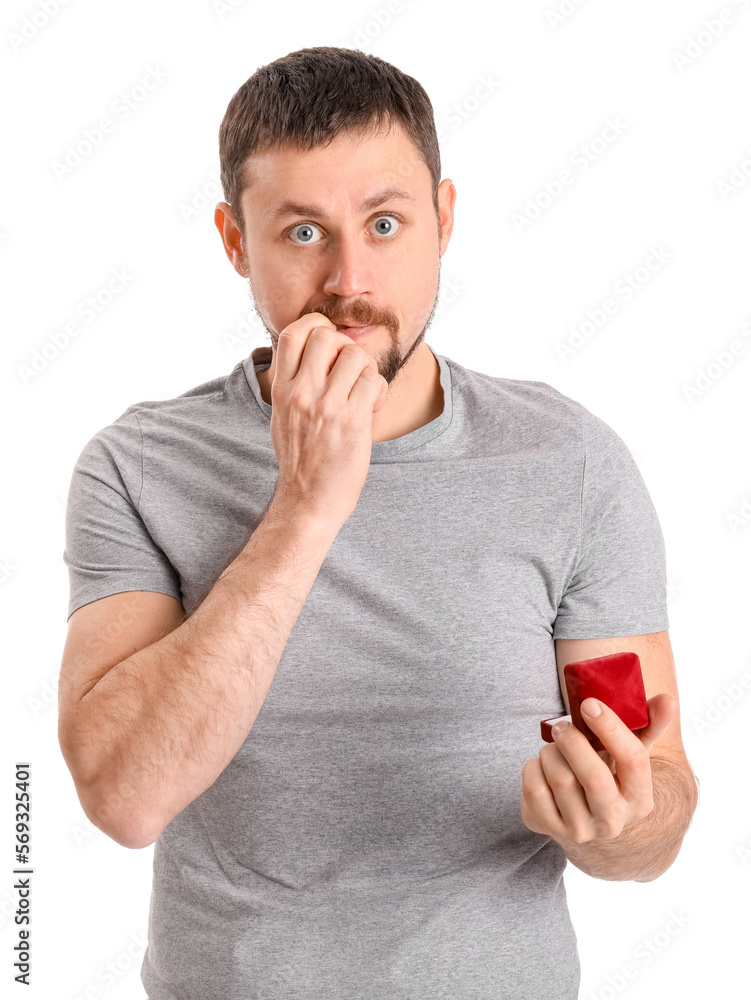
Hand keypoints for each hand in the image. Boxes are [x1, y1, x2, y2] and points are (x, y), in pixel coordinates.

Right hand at [269, 312, 388, 523]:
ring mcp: (327, 406)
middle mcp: (301, 393)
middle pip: (327, 335)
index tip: (329, 344)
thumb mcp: (282, 415)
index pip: (294, 332)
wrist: (309, 500)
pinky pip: (374, 381)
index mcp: (282, 389)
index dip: (316, 326)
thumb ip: (293, 382)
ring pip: (356, 355)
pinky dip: (379, 390)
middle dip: (345, 346)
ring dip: (366, 369)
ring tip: (363, 390)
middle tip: (350, 370)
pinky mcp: (352, 421)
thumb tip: (311, 349)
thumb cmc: (300, 459)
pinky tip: (371, 406)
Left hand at [521, 693, 676, 843]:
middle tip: (562, 726)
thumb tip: (668, 700)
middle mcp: (614, 821)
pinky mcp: (550, 829)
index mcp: (640, 800)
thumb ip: (650, 724)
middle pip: (594, 776)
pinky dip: (532, 767)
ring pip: (560, 778)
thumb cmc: (607, 770)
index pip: (634, 760)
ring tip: (553, 748)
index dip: (610, 728)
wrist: (574, 810)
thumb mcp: (630, 750)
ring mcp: (581, 830)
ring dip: (550, 752)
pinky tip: (541, 767)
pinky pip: (534, 788)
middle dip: (573, 741)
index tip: (589, 704)